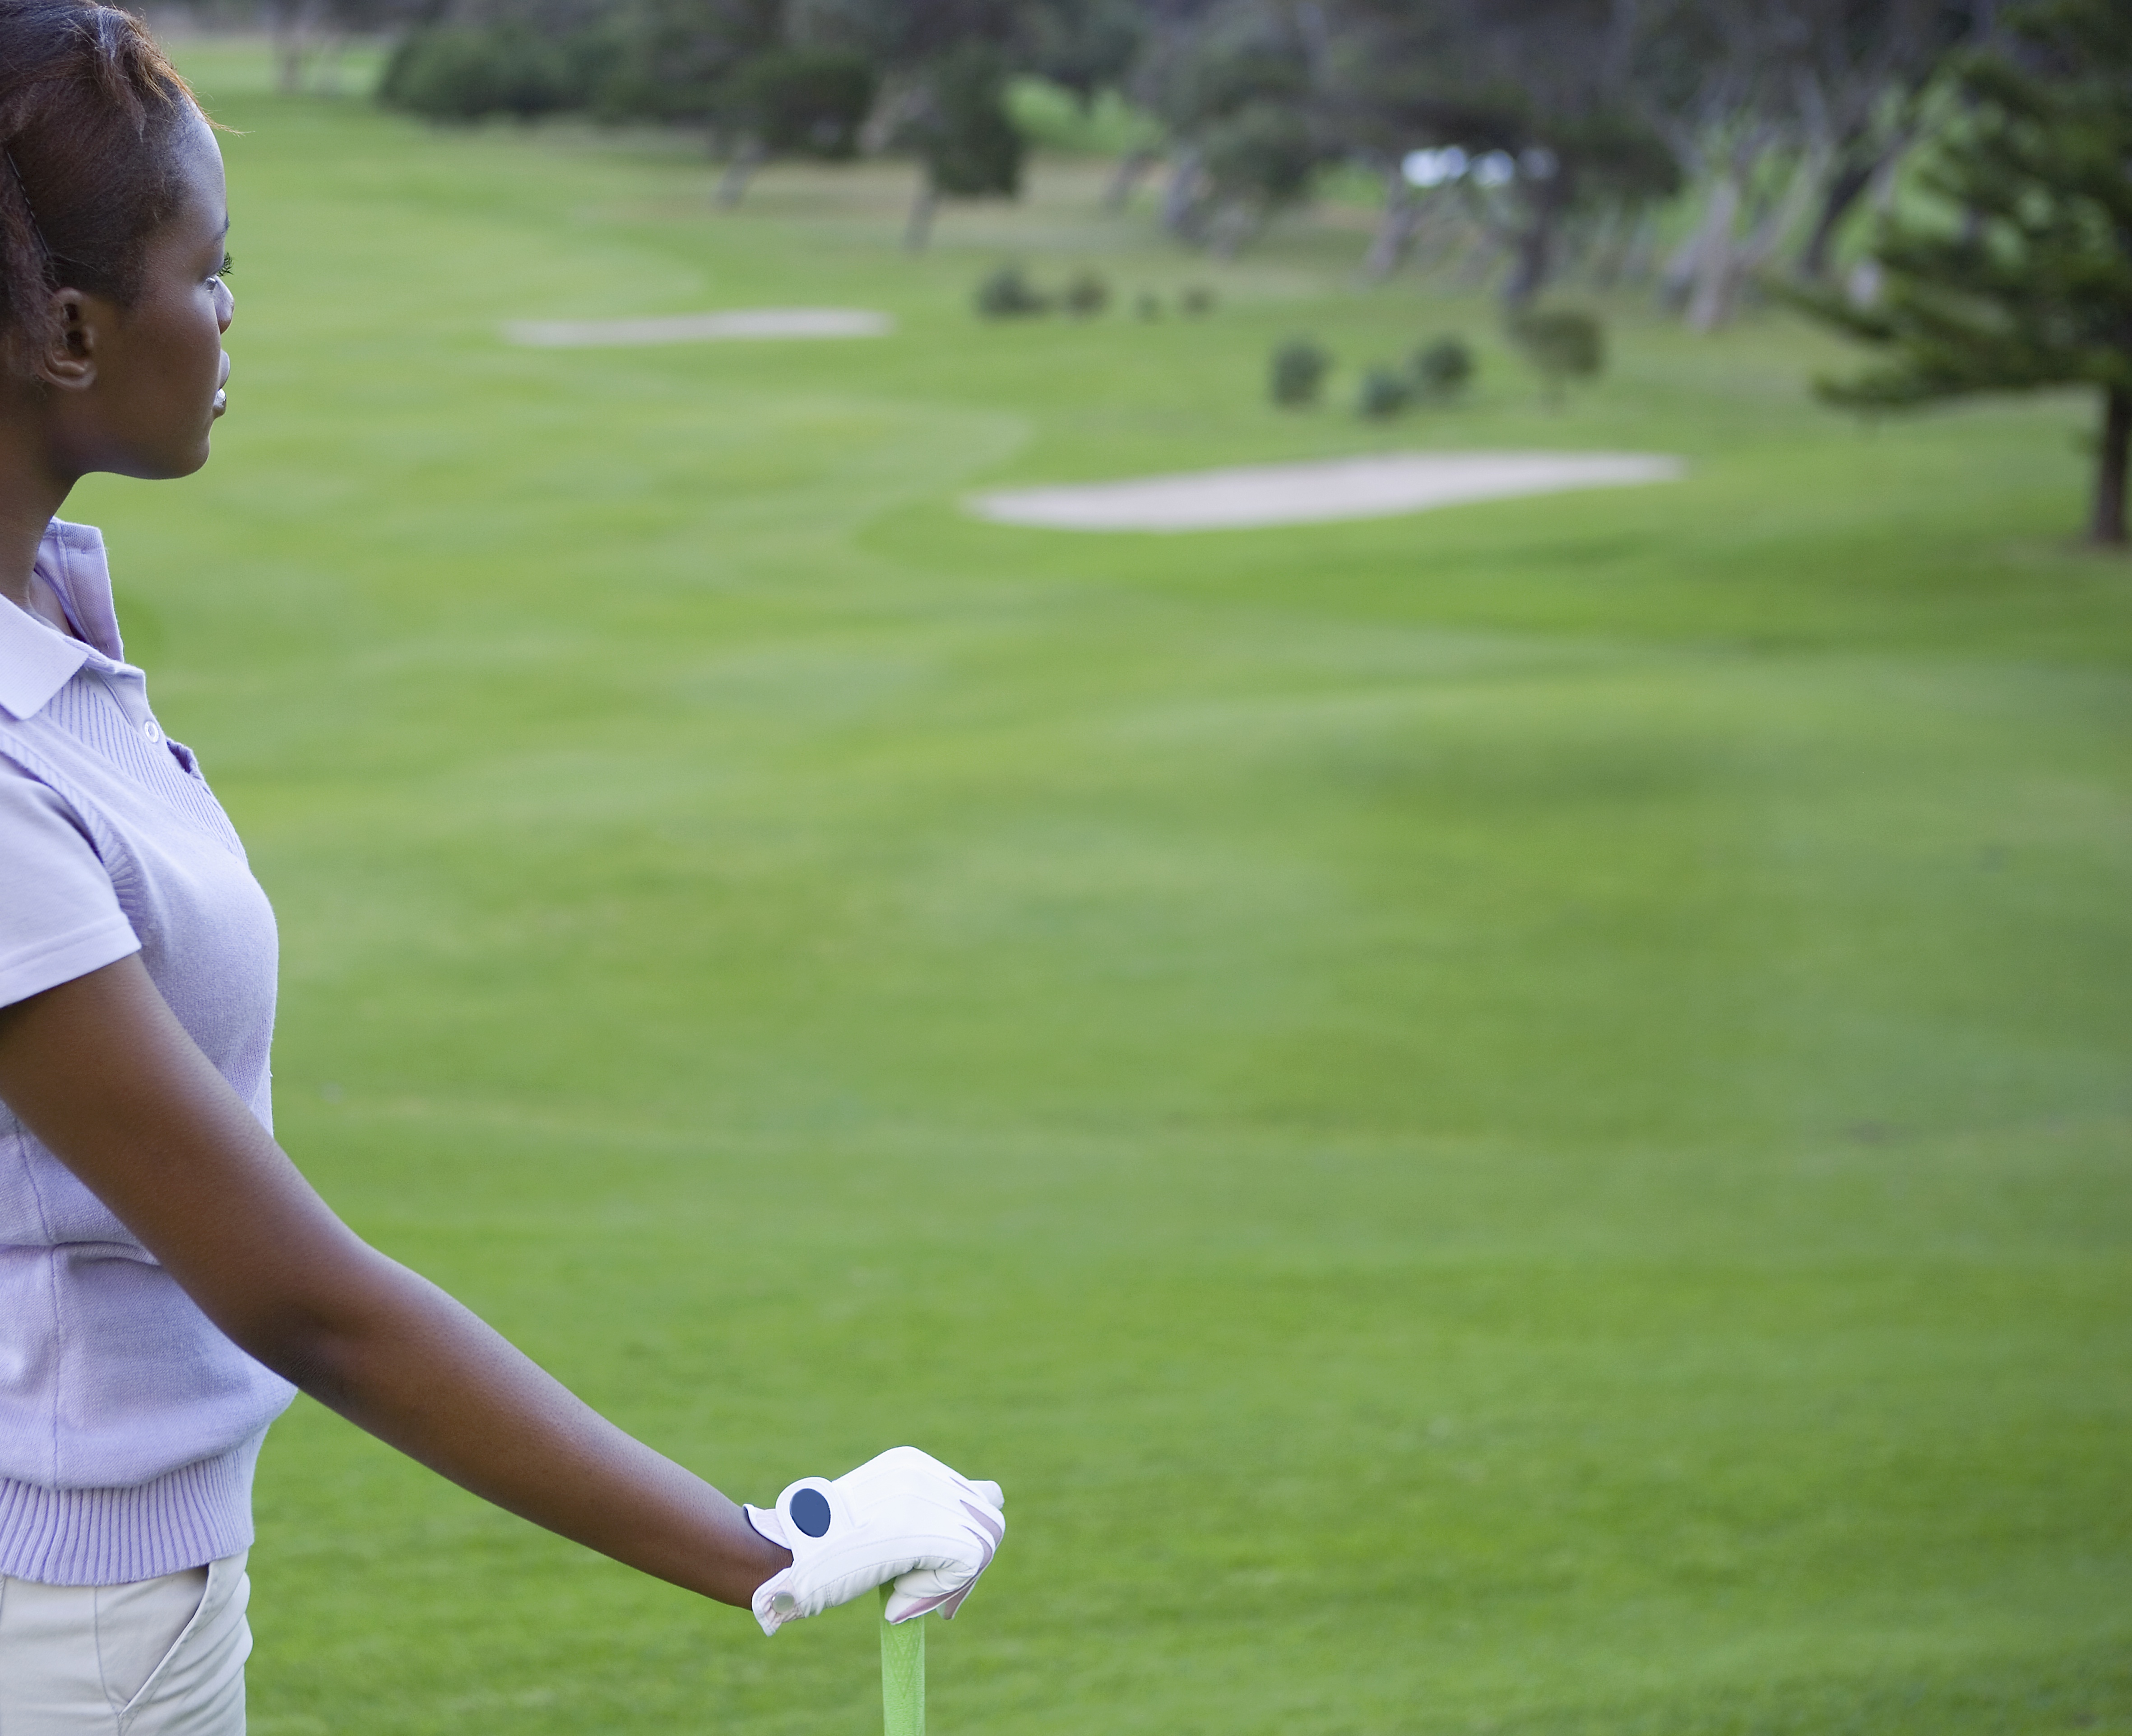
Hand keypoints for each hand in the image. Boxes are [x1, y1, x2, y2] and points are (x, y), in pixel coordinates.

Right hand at [743, 1446, 1004, 1635]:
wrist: (791, 1557)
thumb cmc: (826, 1550)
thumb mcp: (876, 1519)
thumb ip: (918, 1517)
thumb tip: (970, 1532)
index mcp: (911, 1465)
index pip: (973, 1496)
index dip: (966, 1538)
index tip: (940, 1577)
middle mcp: (924, 1472)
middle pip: (988, 1515)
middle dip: (971, 1562)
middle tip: (942, 1604)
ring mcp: (926, 1497)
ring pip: (982, 1542)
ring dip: (954, 1580)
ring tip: (907, 1597)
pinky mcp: (926, 1529)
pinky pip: (965, 1562)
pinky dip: (939, 1590)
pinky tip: (898, 1597)